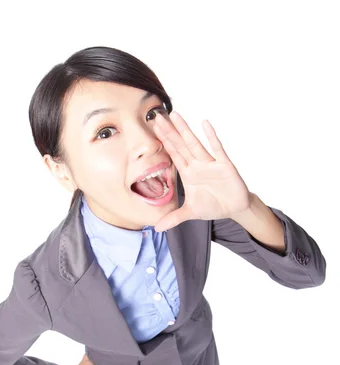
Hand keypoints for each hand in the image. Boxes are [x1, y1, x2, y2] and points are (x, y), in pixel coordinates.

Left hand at [152, 111, 251, 231]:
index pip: (173, 154)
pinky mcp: (224, 165)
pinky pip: (217, 149)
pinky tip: (205, 124)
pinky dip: (212, 137)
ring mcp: (210, 163)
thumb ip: (174, 218)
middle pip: (180, 145)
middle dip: (169, 132)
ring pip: (194, 144)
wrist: (235, 207)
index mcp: (188, 173)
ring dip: (185, 131)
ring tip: (175, 115)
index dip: (163, 142)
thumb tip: (157, 227)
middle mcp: (197, 165)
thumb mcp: (191, 213)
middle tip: (157, 116)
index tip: (152, 128)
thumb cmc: (213, 205)